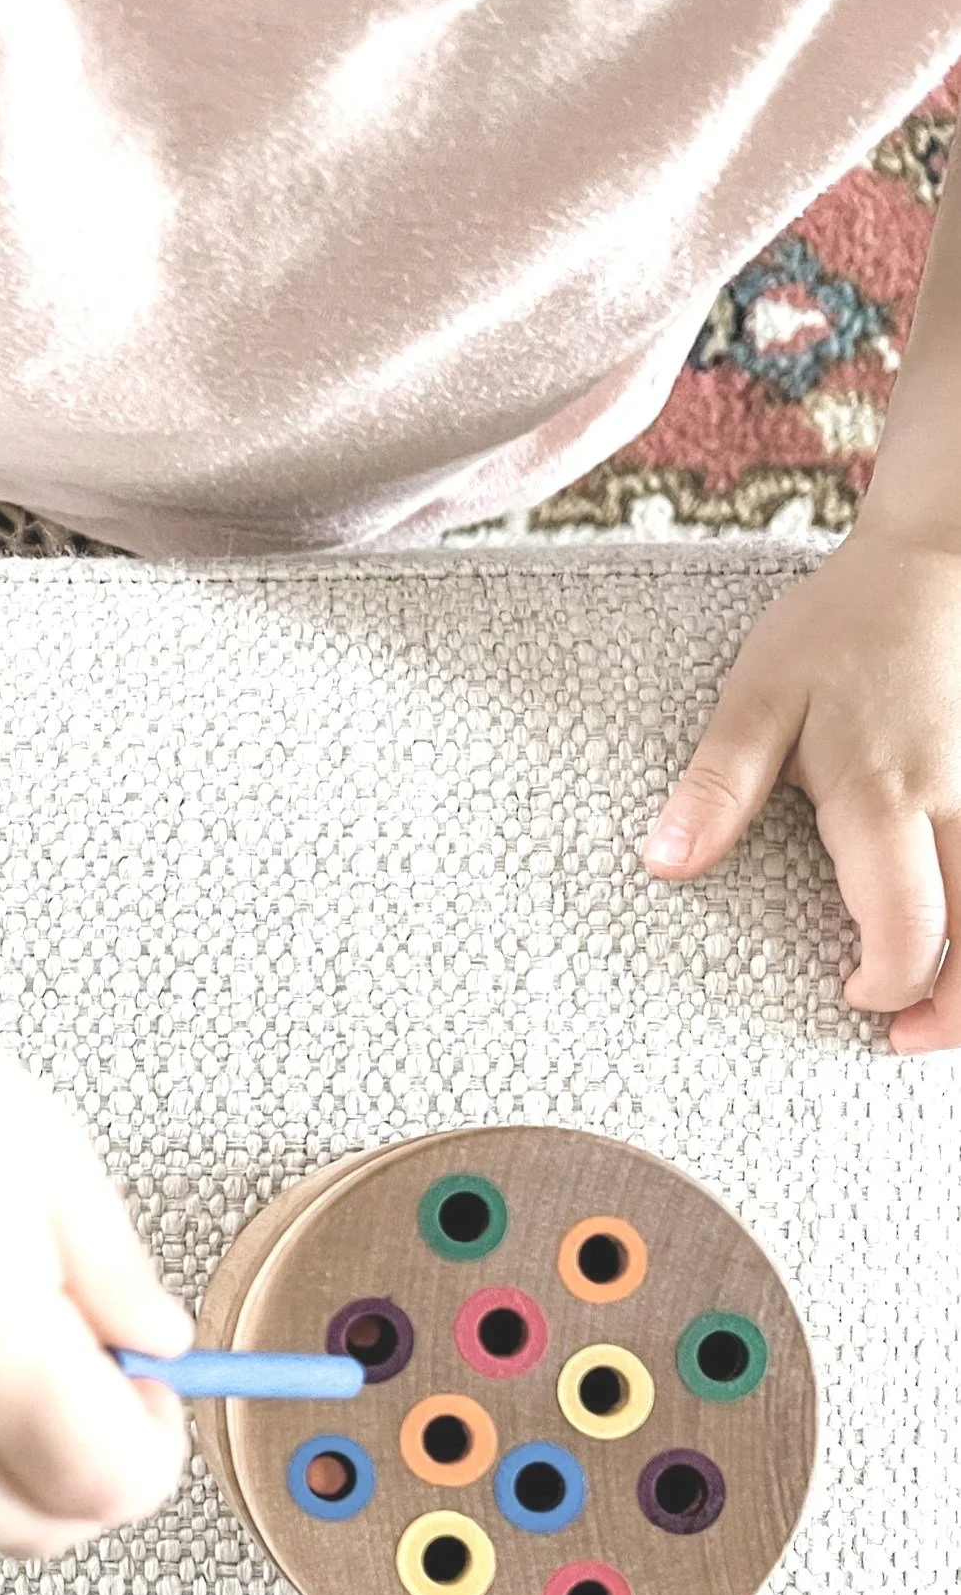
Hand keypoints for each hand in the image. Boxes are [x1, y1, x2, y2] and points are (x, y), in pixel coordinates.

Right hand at [0, 958, 193, 1556]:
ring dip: (1, 1493)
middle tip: (94, 1394)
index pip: (110, 1489)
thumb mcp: (48, 1160)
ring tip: (4, 1385)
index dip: (154, 1452)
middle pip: (31, 1535)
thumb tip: (156, 1345)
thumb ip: (116, 1278)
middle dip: (86, 1482)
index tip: (150, 1393)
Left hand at [641, 521, 960, 1050]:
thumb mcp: (758, 697)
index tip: (850, 991)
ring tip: (942, 1006)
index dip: (885, 983)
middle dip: (950, 1010)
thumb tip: (663, 863)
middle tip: (902, 1035)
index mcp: (887, 800)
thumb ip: (716, 787)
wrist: (939, 560)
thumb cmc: (842, 628)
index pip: (910, 931)